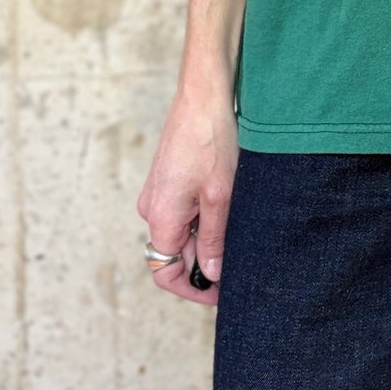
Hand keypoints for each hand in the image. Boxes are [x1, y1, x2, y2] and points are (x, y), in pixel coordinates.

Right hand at [136, 86, 238, 305]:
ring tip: (237, 234)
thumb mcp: (220, 197)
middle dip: (203, 265)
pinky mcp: (168, 181)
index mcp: (160, 216)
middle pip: (173, 255)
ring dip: (205, 242)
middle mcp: (152, 208)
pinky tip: (228, 211)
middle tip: (238, 265)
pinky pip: (181, 214)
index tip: (220, 293)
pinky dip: (202, 222)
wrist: (203, 96)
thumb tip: (210, 274)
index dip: (192, 289)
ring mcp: (158, 194)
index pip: (164, 273)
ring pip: (180, 234)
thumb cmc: (211, 141)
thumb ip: (212, 240)